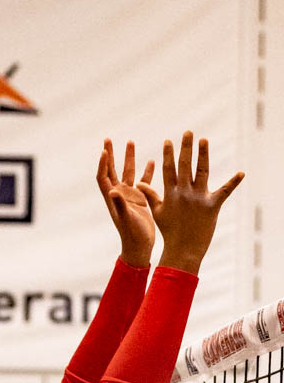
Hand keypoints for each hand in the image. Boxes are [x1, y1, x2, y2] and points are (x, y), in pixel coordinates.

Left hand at [97, 139, 154, 266]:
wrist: (140, 245)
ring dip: (128, 158)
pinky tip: (152, 160)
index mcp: (112, 197)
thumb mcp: (126, 218)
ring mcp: (130, 195)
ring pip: (128, 172)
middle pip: (111, 170)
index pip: (103, 176)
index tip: (104, 150)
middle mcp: (118, 194)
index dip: (103, 164)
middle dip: (110, 155)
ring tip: (130, 142)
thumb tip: (112, 190)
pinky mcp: (141, 198)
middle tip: (108, 139)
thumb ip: (120, 204)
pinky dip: (146, 171)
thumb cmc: (131, 234)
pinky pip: (143, 181)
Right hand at [138, 132, 243, 273]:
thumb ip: (151, 196)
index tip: (168, 141)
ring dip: (203, 155)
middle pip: (185, 165)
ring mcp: (199, 198)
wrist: (183, 250)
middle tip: (188, 132)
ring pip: (202, 172)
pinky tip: (241, 173)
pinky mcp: (212, 205)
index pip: (169, 170)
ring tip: (203, 140)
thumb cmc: (169, 232)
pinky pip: (225, 191)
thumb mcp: (159, 212)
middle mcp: (184, 193)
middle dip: (186, 148)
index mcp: (171, 194)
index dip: (168, 155)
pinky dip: (233, 182)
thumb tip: (139, 184)